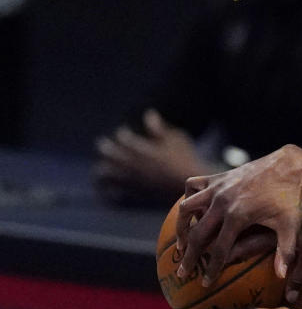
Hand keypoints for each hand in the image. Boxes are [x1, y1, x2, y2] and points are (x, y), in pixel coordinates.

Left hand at [94, 109, 212, 201]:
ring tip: (101, 169)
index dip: (122, 134)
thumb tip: (149, 114)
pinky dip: (108, 191)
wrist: (193, 189)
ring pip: (104, 173)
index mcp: (143, 149)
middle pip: (108, 152)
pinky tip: (109, 190)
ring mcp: (133, 180)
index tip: (123, 133)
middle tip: (104, 146)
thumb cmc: (187, 162)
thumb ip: (160, 129)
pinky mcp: (135, 194)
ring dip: (102, 169)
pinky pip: (114, 193)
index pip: (123, 137)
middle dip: (106, 147)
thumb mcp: (178, 140)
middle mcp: (134, 164)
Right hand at [176, 144, 301, 285]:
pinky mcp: (218, 176)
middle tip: (183, 272)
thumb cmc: (292, 198)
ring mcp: (218, 187)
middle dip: (189, 256)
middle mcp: (222, 201)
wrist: (290, 166)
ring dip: (181, 227)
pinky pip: (192, 185)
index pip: (219, 250)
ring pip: (186, 208)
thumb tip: (282, 276)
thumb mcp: (290, 226)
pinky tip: (193, 210)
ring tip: (182, 244)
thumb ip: (284, 251)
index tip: (206, 283)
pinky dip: (189, 198)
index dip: (212, 268)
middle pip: (198, 234)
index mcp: (238, 216)